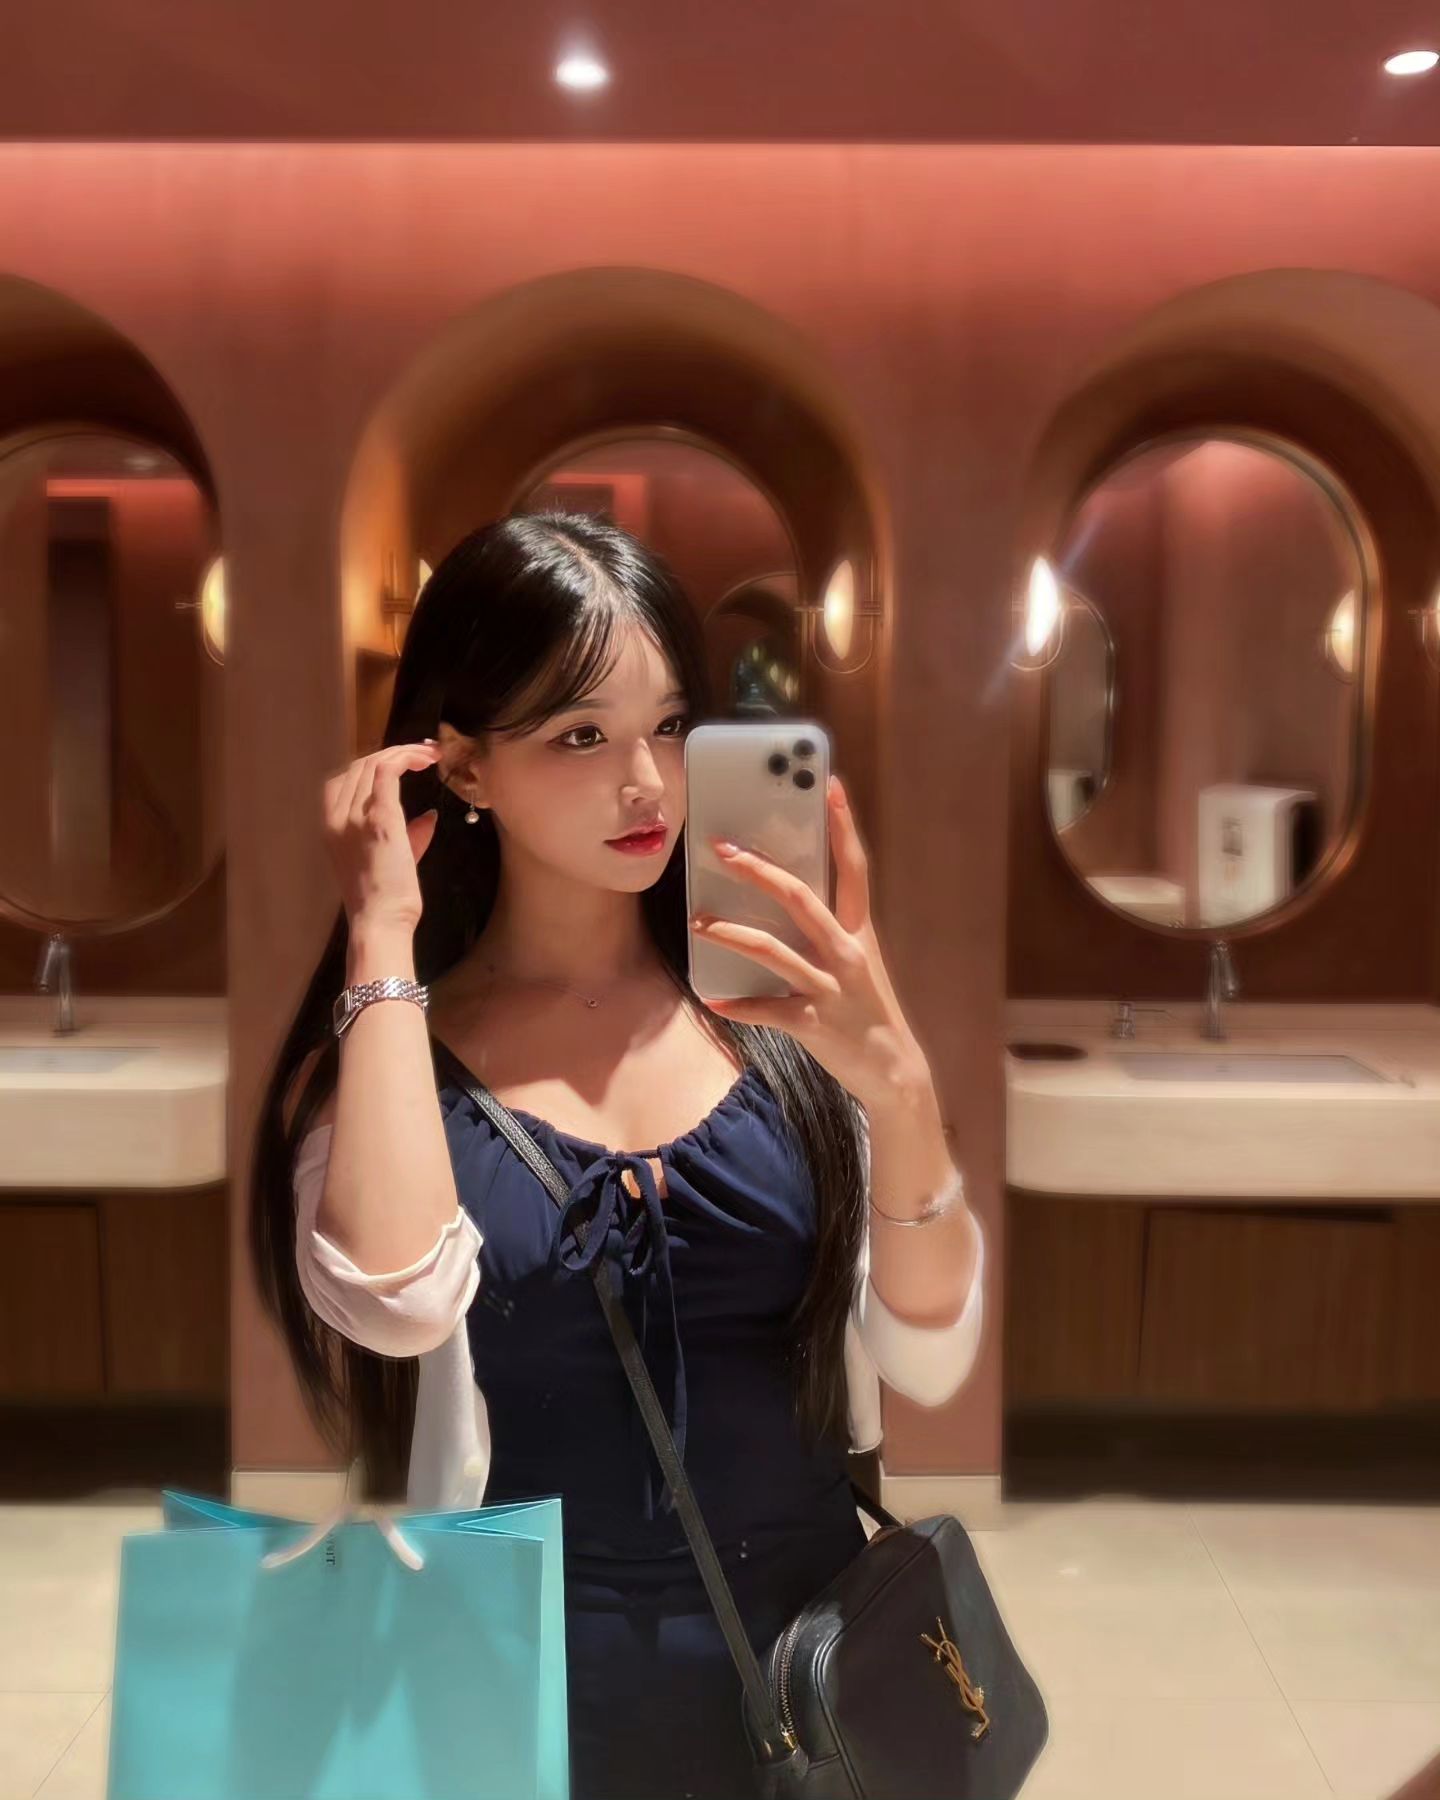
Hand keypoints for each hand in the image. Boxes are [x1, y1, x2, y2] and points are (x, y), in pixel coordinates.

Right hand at [323, 740, 442, 930]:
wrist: (381, 921)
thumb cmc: (386, 898)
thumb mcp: (392, 859)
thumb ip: (407, 834)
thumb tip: (428, 816)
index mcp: (331, 825)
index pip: (347, 777)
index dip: (376, 761)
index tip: (406, 760)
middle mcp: (336, 816)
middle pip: (360, 765)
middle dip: (395, 752)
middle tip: (426, 753)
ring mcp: (354, 817)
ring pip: (373, 763)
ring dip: (405, 752)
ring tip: (431, 754)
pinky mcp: (379, 820)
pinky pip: (387, 772)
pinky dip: (406, 759)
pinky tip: (426, 760)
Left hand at [690, 775, 930, 1113]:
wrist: (893, 1069)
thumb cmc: (865, 1007)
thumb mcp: (856, 961)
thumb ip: (826, 930)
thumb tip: (781, 895)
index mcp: (860, 931)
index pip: (854, 868)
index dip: (843, 826)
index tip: (829, 785)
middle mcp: (847, 953)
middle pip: (801, 899)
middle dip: (759, 871)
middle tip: (723, 849)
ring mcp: (830, 988)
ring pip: (772, 950)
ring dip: (730, 933)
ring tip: (698, 921)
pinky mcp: (813, 1023)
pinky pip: (767, 1009)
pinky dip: (737, 1003)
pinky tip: (712, 997)